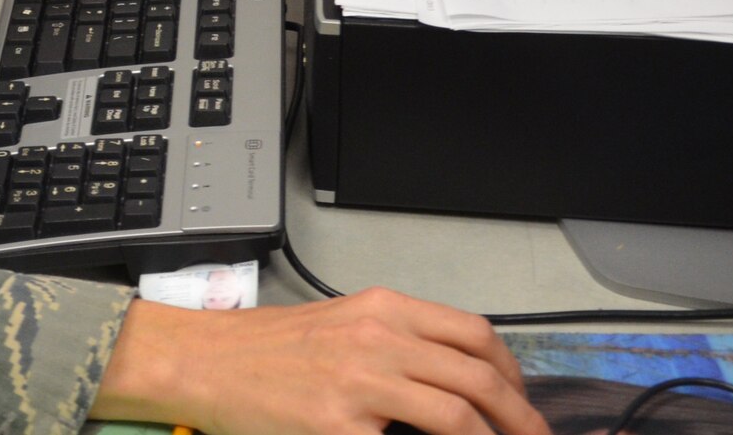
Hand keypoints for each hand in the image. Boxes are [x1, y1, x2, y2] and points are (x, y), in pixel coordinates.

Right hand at [91, 291, 551, 434]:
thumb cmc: (269, 351)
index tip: (524, 403)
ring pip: (456, 412)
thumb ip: (397, 344)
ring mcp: (360, 383)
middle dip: (521, 416)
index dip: (513, 373)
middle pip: (477, 374)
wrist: (207, 362)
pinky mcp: (338, 425)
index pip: (473, 333)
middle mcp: (378, 338)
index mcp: (382, 309)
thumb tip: (455, 383)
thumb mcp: (343, 326)